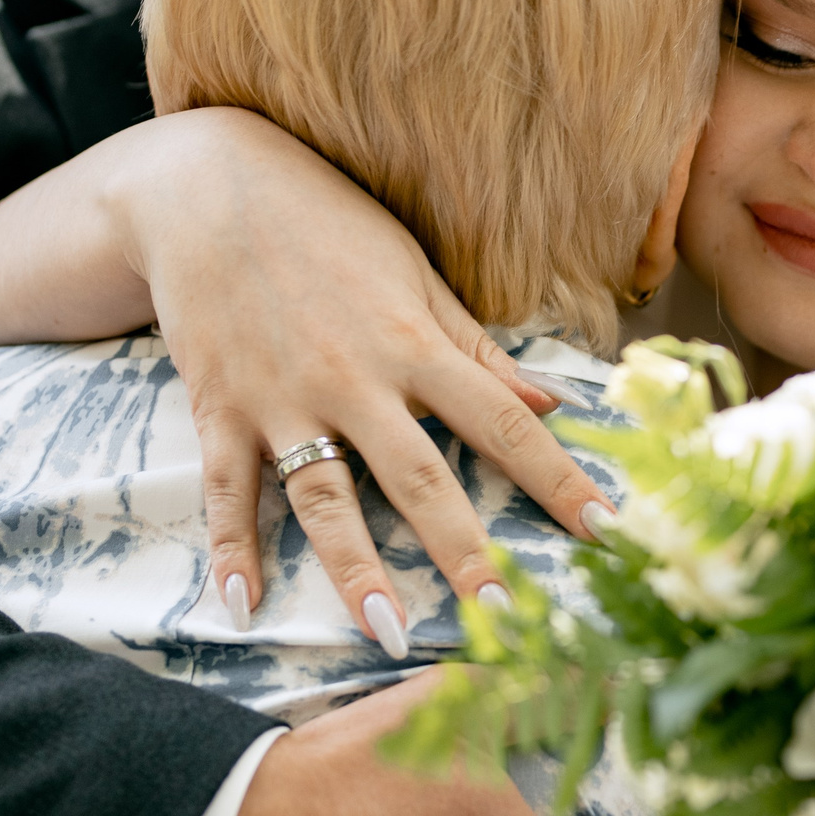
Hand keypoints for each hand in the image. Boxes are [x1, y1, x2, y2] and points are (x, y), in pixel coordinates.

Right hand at [114, 108, 614, 640]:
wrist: (207, 185)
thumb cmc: (329, 226)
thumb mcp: (415, 274)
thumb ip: (478, 349)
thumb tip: (554, 402)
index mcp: (415, 345)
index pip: (505, 424)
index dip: (559, 480)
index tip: (607, 531)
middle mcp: (355, 379)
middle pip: (420, 477)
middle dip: (466, 550)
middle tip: (504, 618)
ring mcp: (282, 397)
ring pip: (325, 496)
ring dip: (354, 568)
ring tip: (386, 630)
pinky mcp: (220, 407)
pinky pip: (227, 488)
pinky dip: (231, 547)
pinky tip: (242, 603)